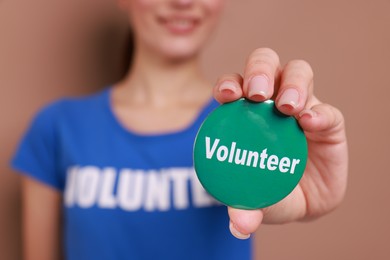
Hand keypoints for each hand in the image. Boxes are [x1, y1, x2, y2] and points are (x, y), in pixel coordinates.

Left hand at [212, 48, 347, 238]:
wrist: (305, 202)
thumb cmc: (271, 191)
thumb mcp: (255, 201)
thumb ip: (243, 210)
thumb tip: (239, 224)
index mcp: (244, 112)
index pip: (233, 86)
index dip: (228, 84)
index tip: (226, 96)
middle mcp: (271, 101)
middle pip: (265, 65)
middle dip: (259, 71)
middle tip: (256, 94)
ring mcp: (301, 107)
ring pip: (298, 73)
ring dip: (291, 84)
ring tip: (287, 108)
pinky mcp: (328, 122)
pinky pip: (328, 110)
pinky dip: (320, 113)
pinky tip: (311, 124)